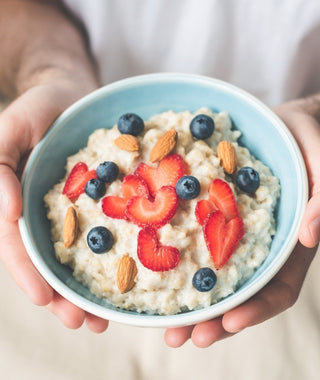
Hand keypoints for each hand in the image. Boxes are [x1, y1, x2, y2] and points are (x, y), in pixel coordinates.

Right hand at [0, 80, 108, 332]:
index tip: (47, 300)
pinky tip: (129, 278)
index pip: (17, 246)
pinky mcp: (100, 206)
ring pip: (75, 259)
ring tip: (104, 318)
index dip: (28, 274)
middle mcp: (43, 215)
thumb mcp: (9, 128)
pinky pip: (106, 236)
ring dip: (87, 290)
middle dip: (61, 296)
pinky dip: (113, 259)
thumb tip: (6, 211)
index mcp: (16, 202)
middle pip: (47, 264)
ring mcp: (74, 214)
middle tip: (83, 322)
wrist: (75, 96)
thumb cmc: (39, 110)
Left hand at [165, 97, 319, 347]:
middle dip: (213, 319)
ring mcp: (234, 232)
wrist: (284, 122)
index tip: (229, 323)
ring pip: (213, 275)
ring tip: (164, 323)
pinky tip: (155, 266)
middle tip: (183, 337)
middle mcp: (260, 245)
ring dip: (191, 301)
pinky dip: (178, 259)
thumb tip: (312, 236)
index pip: (278, 288)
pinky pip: (194, 241)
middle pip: (238, 293)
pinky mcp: (213, 214)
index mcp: (289, 243)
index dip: (256, 310)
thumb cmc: (309, 141)